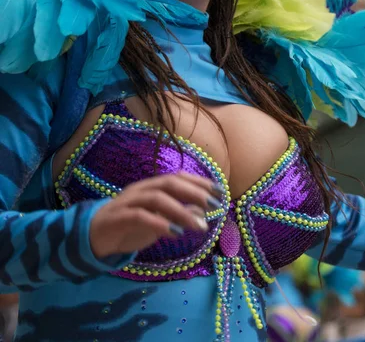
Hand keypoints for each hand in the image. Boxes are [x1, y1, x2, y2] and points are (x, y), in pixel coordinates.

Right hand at [90, 171, 222, 258]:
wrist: (92, 237)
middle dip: (195, 192)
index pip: (178, 177)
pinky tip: (175, 232)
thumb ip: (177, 216)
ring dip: (181, 210)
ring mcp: (128, 201)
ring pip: (157, 197)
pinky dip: (159, 222)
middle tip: (216, 206)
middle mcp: (141, 189)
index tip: (220, 192)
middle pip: (170, 182)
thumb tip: (201, 213)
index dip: (199, 182)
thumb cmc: (128, 227)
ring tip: (200, 226)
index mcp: (151, 187)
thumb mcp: (158, 223)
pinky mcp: (118, 216)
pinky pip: (140, 215)